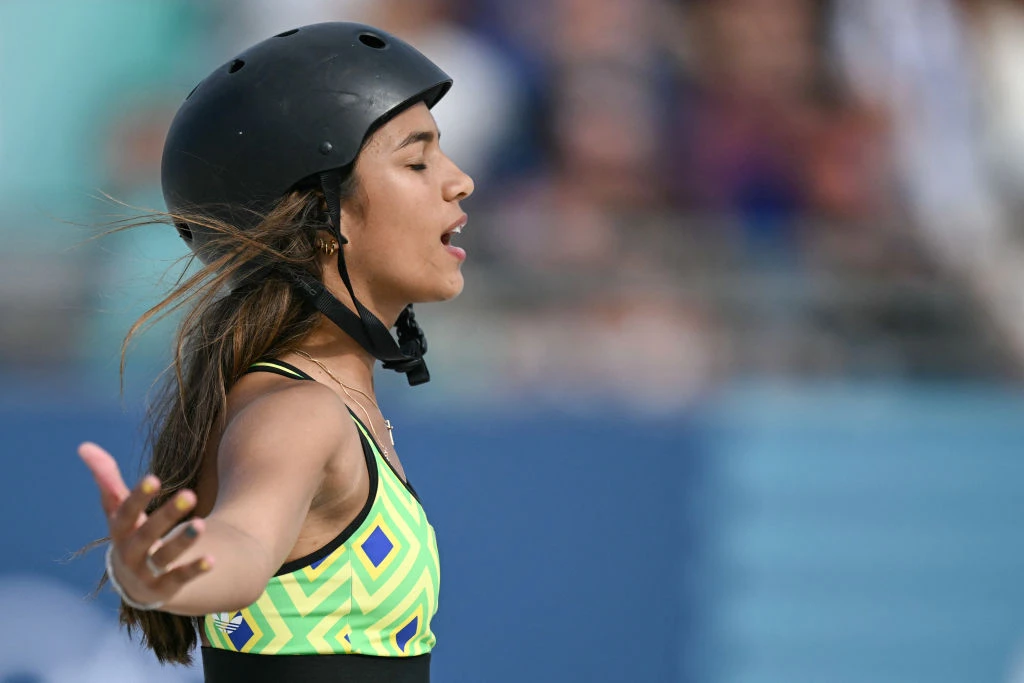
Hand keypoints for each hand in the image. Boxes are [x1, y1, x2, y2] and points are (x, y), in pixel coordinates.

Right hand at [79, 442, 213, 607]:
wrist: (134, 583)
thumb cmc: (129, 534)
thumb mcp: (118, 510)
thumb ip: (107, 480)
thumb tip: (84, 446)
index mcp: (120, 531)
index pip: (125, 513)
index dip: (137, 496)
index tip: (154, 477)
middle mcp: (129, 553)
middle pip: (147, 534)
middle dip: (167, 515)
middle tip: (190, 494)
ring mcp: (145, 573)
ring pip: (164, 557)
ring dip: (182, 542)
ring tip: (201, 524)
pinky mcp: (163, 589)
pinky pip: (178, 580)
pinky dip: (193, 570)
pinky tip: (212, 561)